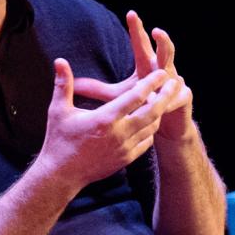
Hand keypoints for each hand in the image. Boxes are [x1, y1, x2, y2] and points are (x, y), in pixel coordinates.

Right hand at [36, 58, 181, 192]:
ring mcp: (124, 148)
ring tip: (165, 100)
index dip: (151, 83)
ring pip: (152, 127)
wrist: (62, 174)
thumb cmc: (59, 140)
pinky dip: (151, 130)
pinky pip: (146, 142)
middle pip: (152, 112)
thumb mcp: (58, 110)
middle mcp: (119, 133)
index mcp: (105, 119)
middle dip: (166, 96)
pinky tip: (152, 121)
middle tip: (175, 83)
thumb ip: (63, 84)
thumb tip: (59, 60)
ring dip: (160, 112)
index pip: (135, 97)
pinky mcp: (125, 159)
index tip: (162, 72)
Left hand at [73, 11, 194, 141]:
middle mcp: (163, 70)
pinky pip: (179, 96)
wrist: (163, 124)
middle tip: (156, 30)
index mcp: (146, 66)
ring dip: (173, 70)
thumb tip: (75, 85)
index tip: (131, 13)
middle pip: (164, 51)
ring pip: (176, 72)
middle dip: (162, 41)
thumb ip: (98, 89)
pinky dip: (175, 97)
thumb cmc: (141, 104)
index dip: (137, 29)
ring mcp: (176, 83)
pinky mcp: (184, 98)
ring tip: (167, 68)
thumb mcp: (118, 95)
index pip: (141, 44)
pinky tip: (174, 95)